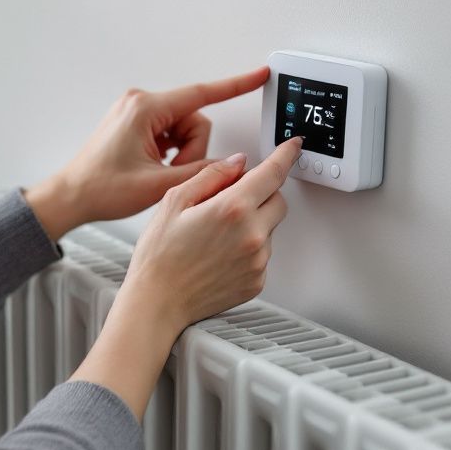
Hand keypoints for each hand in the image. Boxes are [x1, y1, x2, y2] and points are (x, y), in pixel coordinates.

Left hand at [25, 67, 270, 239]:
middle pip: (193, 120)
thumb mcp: (159, 185)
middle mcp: (140, 103)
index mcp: (145, 109)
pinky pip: (169, 132)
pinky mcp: (134, 123)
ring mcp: (136, 112)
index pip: (203, 93)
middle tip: (171, 173)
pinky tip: (152, 168)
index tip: (259, 75)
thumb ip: (202, 171)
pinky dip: (169, 152)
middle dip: (191, 150)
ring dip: (180, 153)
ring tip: (157, 173)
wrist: (70, 196)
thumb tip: (232, 164)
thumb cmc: (100, 188)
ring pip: (183, 128)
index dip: (236, 85)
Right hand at [117, 135, 301, 337]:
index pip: (272, 173)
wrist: (157, 302)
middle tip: (229, 202)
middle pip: (278, 200)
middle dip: (261, 194)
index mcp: (232, 209)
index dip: (285, 155)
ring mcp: (257, 261)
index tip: (293, 147)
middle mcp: (252, 235)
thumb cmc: (159, 256)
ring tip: (214, 237)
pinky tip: (218, 255)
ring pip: (269, 228)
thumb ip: (211, 176)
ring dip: (253, 224)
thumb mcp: (174, 202)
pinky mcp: (257, 281)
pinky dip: (247, 249)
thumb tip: (237, 163)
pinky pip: (262, 255)